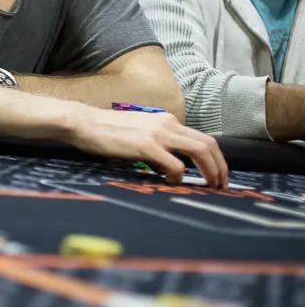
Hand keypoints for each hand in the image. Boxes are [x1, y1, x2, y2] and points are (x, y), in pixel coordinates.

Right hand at [68, 108, 228, 187]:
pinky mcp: (147, 146)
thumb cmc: (107, 130)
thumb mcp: (140, 132)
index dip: (215, 159)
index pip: (202, 138)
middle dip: (220, 167)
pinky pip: (175, 164)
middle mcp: (167, 124)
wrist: (85, 123)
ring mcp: (158, 134)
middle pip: (208, 144)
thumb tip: (168, 166)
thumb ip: (158, 144)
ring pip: (199, 151)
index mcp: (167, 120)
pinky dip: (179, 176)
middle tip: (221, 185)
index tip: (216, 175)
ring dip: (210, 171)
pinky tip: (171, 182)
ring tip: (209, 186)